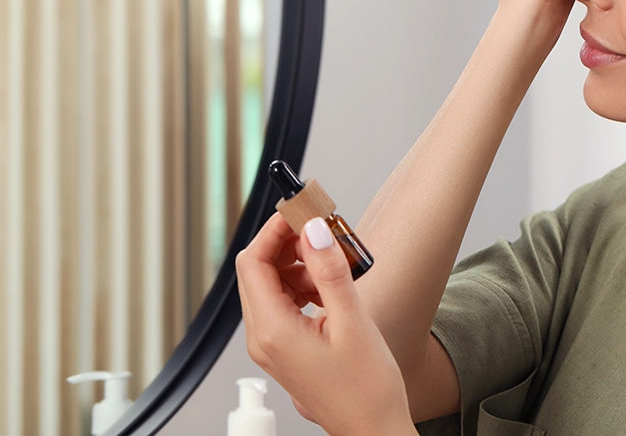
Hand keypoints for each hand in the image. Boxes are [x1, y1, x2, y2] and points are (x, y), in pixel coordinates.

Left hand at [236, 213, 417, 435]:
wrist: (372, 429)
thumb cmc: (366, 390)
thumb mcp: (352, 321)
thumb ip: (329, 271)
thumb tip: (313, 230)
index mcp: (272, 331)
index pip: (253, 261)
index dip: (274, 230)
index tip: (300, 211)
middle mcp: (263, 338)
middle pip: (258, 270)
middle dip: (288, 244)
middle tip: (322, 231)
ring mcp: (272, 345)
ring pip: (271, 284)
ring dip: (299, 265)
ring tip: (334, 263)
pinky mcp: (285, 348)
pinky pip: (283, 303)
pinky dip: (303, 285)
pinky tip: (330, 288)